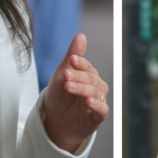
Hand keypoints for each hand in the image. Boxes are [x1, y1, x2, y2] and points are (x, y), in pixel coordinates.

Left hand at [42, 33, 108, 152]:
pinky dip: (97, 105)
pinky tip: (88, 101)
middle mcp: (96, 86)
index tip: (71, 60)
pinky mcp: (98, 117)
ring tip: (68, 87)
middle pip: (91, 79)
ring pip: (95, 92)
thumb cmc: (60, 96)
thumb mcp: (62, 74)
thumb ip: (73, 55)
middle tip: (65, 75)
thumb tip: (81, 35)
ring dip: (82, 89)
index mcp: (88, 75)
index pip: (87, 66)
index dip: (80, 63)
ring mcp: (98, 101)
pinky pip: (102, 109)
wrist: (54, 122)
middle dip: (78, 76)